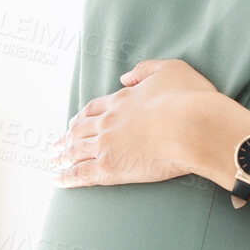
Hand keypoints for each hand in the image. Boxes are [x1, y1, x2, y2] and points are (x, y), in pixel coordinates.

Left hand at [51, 59, 224, 187]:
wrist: (196, 127)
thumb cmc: (190, 99)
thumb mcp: (171, 69)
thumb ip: (145, 70)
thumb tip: (124, 78)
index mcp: (122, 100)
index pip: (94, 109)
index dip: (82, 117)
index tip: (75, 122)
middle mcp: (108, 122)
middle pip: (79, 130)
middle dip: (67, 137)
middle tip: (56, 144)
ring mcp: (107, 146)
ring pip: (76, 151)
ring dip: (62, 156)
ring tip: (53, 161)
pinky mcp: (110, 169)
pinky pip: (80, 174)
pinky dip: (66, 177)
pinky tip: (57, 180)